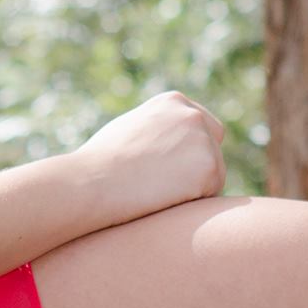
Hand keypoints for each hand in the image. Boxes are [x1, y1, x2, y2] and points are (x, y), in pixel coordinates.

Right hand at [71, 91, 227, 227]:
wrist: (93, 181)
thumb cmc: (100, 161)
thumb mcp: (130, 128)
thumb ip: (156, 129)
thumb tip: (166, 142)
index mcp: (173, 102)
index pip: (201, 126)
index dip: (191, 151)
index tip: (175, 170)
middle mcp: (193, 115)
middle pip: (214, 147)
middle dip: (201, 167)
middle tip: (174, 189)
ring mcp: (203, 140)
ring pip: (214, 174)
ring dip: (195, 189)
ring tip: (159, 198)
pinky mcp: (210, 169)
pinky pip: (211, 195)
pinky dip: (193, 205)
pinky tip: (166, 205)